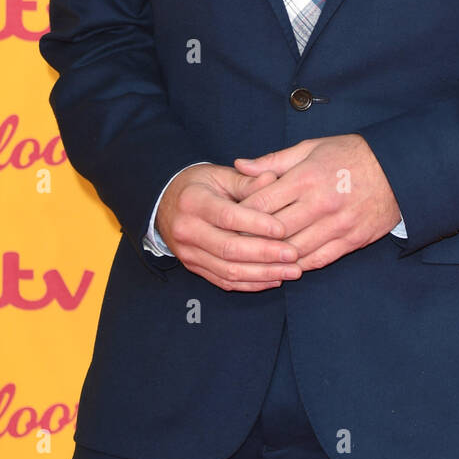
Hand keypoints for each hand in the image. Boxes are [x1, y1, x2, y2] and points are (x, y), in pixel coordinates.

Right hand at [156, 163, 303, 291]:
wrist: (165, 203)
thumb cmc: (199, 185)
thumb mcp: (220, 174)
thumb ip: (247, 181)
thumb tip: (274, 180)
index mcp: (193, 201)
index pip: (227, 216)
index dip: (256, 225)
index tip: (283, 229)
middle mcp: (187, 230)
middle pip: (229, 248)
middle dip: (265, 254)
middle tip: (293, 255)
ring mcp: (188, 252)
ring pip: (228, 271)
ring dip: (263, 274)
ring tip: (292, 271)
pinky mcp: (193, 267)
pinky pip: (224, 281)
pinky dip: (251, 284)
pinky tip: (274, 279)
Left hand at [233, 135, 400, 271]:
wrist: (398, 169)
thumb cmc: (349, 154)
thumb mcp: (311, 148)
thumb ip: (274, 161)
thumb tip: (240, 165)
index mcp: (306, 177)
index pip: (261, 203)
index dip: (239, 214)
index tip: (227, 219)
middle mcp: (320, 204)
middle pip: (274, 232)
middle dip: (250, 240)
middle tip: (232, 244)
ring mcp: (337, 225)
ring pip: (294, 251)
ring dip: (272, 258)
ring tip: (255, 259)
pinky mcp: (352, 241)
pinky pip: (318, 260)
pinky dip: (298, 266)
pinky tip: (285, 266)